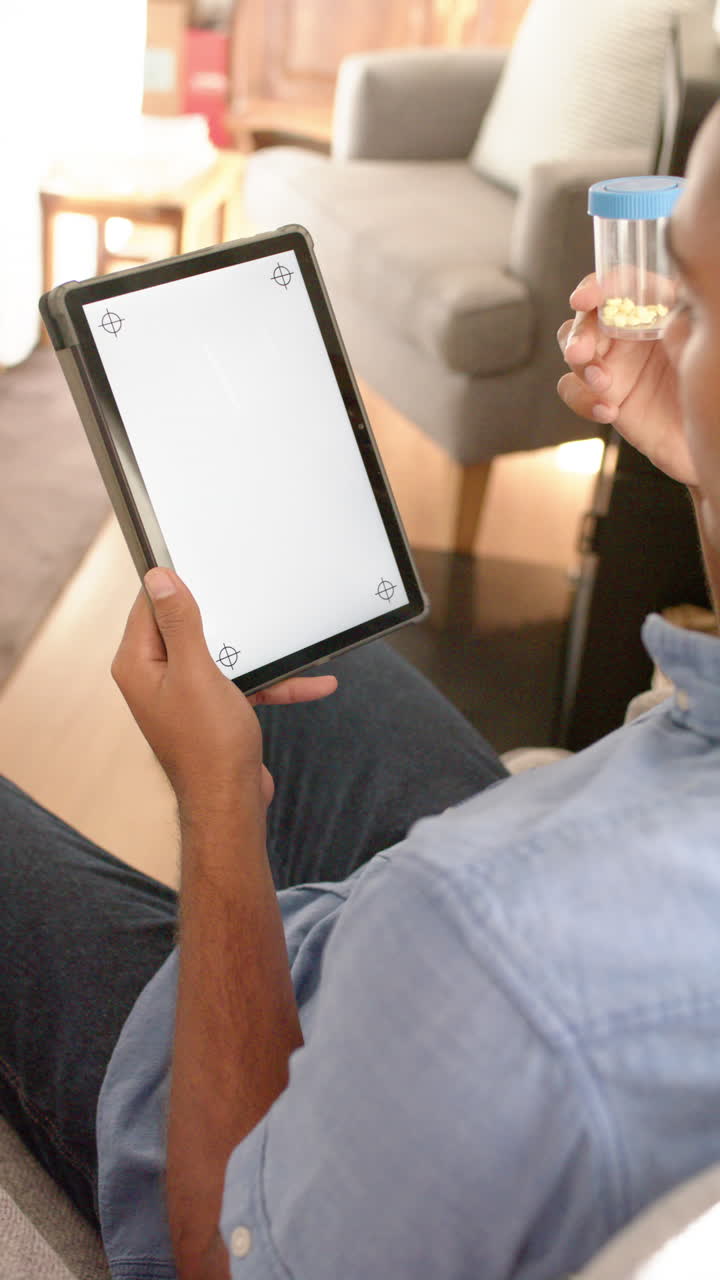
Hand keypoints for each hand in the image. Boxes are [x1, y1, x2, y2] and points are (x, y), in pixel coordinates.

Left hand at [112, 568, 337, 813]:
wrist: (232, 803)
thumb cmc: (209, 745)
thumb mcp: (196, 671)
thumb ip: (179, 623)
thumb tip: (159, 579)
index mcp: (139, 663)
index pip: (150, 605)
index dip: (175, 583)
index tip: (202, 563)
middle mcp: (156, 676)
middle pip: (189, 626)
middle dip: (227, 616)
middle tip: (251, 594)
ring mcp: (184, 694)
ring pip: (223, 655)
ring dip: (259, 653)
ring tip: (292, 641)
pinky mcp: (211, 710)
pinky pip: (242, 683)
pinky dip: (272, 683)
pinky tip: (313, 683)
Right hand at [557, 274, 696, 486]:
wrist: (708, 440)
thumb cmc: (713, 389)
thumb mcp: (705, 349)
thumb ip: (688, 325)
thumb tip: (667, 314)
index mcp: (657, 307)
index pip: (623, 284)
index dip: (599, 286)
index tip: (585, 299)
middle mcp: (630, 331)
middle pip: (589, 317)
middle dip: (580, 332)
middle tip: (581, 353)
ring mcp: (613, 363)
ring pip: (574, 351)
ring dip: (580, 365)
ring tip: (602, 383)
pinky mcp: (602, 395)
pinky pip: (573, 391)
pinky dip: (583, 401)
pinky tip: (609, 411)